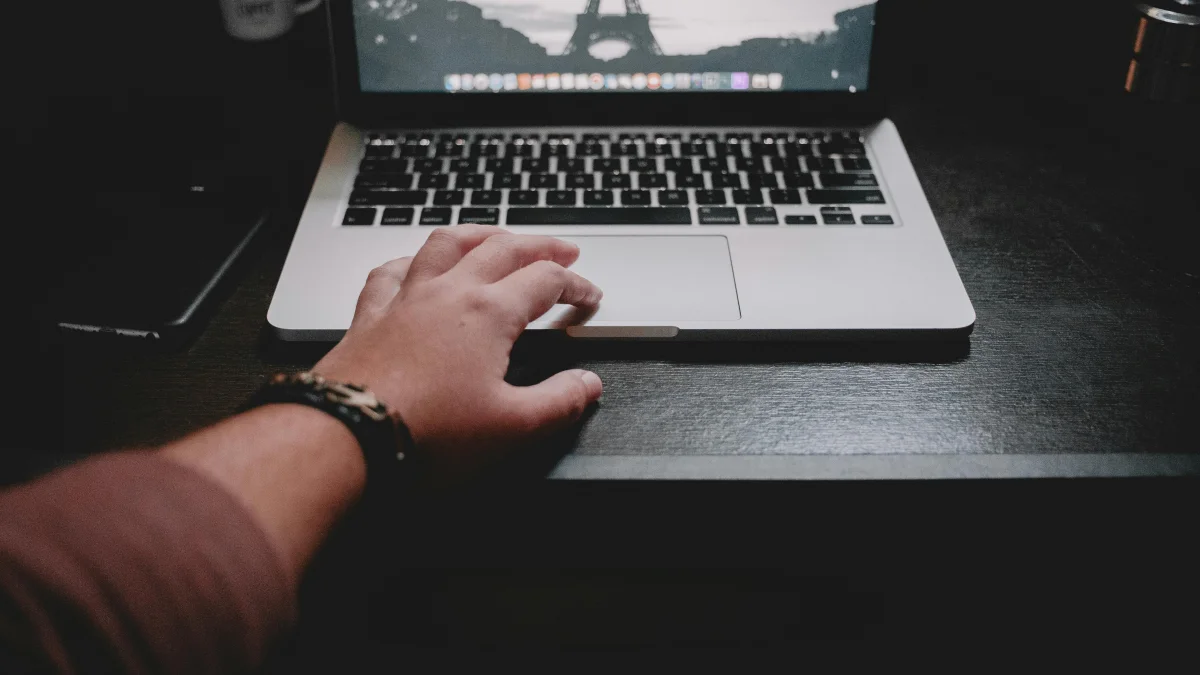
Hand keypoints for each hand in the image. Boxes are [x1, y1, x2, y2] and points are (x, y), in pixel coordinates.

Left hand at [313, 226, 603, 473]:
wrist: (345, 438)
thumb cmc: (426, 435)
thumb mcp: (513, 428)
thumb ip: (558, 403)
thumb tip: (586, 386)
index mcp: (488, 313)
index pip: (546, 281)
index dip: (576, 285)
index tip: (589, 297)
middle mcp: (447, 293)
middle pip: (502, 248)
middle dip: (539, 245)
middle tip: (563, 249)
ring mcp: (405, 299)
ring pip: (446, 244)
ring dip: (479, 234)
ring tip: (497, 236)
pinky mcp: (369, 317)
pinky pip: (393, 270)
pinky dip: (413, 260)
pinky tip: (416, 265)